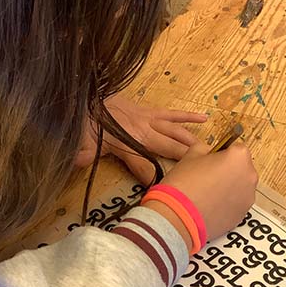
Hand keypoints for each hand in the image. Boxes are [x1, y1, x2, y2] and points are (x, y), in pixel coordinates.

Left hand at [75, 94, 207, 183]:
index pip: (145, 169)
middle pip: (170, 150)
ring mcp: (148, 120)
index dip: (156, 182)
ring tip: (208, 153)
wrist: (84, 92)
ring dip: (191, 143)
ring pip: (175, 132)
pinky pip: (171, 114)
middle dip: (186, 162)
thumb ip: (82, 153)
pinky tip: (204, 117)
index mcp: (127, 145)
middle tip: (205, 173)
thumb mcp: (80, 141)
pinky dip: (187, 116)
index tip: (167, 194)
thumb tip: (77, 161)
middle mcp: (143, 133)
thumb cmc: (84, 120)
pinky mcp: (148, 110)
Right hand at [145, 141, 257, 245]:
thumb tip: (209, 152)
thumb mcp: (191, 155)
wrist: (179, 216)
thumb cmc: (184, 184)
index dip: (222, 153)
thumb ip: (205, 148)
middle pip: (241, 168)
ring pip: (240, 186)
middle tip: (208, 177)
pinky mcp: (242, 215)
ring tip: (208, 194)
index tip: (212, 160)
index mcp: (239, 157)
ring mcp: (248, 197)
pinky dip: (227, 203)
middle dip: (228, 170)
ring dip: (229, 187)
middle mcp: (249, 176)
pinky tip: (210, 205)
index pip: (236, 148)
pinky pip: (237, 203)